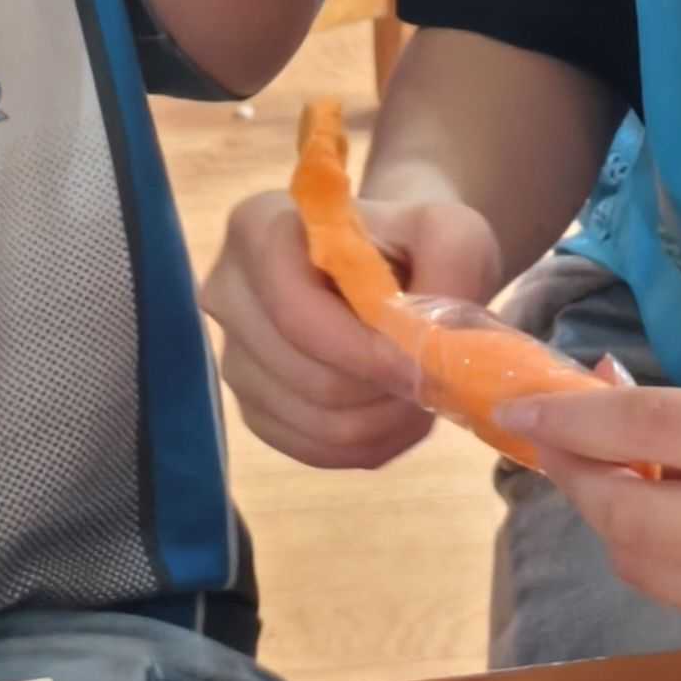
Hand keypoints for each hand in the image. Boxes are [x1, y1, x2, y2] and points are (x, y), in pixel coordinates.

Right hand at [201, 188, 502, 468]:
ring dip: (384, 421)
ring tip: (421, 391)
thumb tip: (428, 344)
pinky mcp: (254, 408)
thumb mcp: (452, 231)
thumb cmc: (416, 242)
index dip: (364, 351)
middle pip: (305, 377)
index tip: (422, 365)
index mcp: (258, 228)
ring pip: (314, 422)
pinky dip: (369, 443)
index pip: (295, 313)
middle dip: (382, 390)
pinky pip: (312, 451)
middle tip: (434, 379)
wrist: (395, 264)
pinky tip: (396, 413)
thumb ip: (451, 268)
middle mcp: (228, 294)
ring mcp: (234, 357)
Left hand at [501, 374, 680, 667]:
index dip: (574, 424)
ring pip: (652, 574)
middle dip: (580, 483)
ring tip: (622, 480)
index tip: (519, 411)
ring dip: (617, 525)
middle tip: (558, 447)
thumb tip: (600, 406)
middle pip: (636, 522)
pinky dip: (671, 564)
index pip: (657, 435)